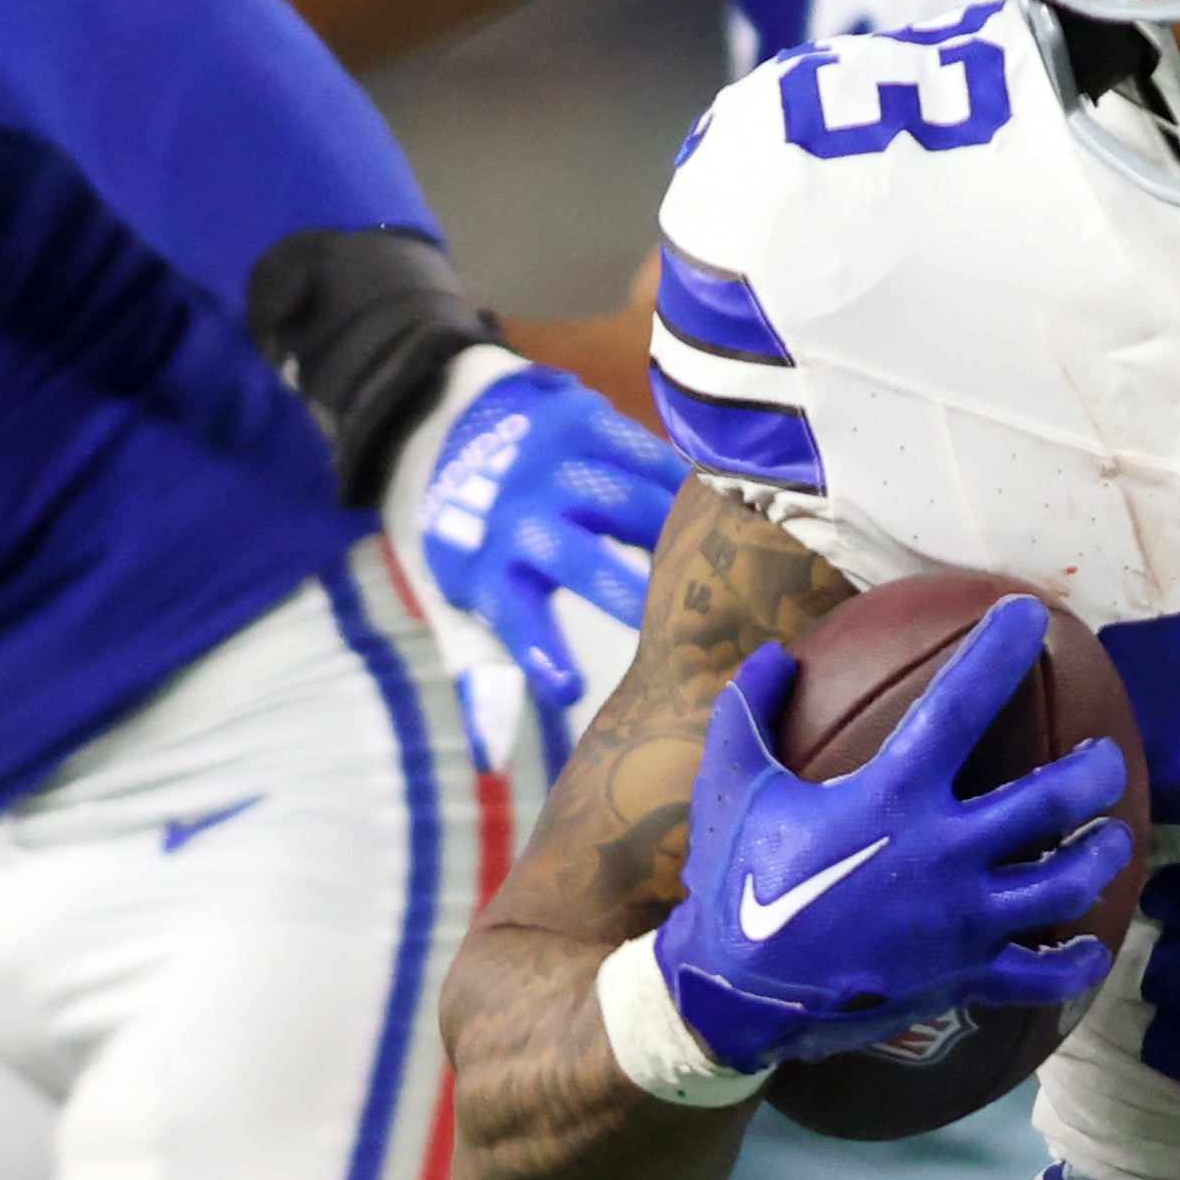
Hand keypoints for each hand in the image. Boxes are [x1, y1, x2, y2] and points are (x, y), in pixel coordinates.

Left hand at [410, 358, 690, 741]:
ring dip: (677, 536)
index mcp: (485, 561)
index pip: (512, 612)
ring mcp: (553, 460)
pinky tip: (724, 515)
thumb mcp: (455, 592)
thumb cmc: (469, 533)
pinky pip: (646, 454)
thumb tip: (489, 760)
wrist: (448, 419)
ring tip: (731, 571)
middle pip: (576, 556)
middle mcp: (518, 510)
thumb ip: (480, 666)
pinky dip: (685, 487)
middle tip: (687, 635)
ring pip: (623, 499)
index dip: (542, 649)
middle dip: (628, 593)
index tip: (568, 692)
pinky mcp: (585, 419)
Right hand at [647, 601, 1133, 1073]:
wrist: (736, 997)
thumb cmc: (735, 884)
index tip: (1031, 616)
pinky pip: (1042, 975)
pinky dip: (1076, 964)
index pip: (960, 705)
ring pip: (1066, 884)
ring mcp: (962, 921)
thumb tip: (770, 654)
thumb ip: (749, 712)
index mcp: (891, 797)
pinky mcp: (964, 976)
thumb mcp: (730, 785)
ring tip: (1112, 839)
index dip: (999, 653)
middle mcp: (943, 854)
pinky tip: (1091, 948)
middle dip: (1094, 771)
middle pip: (1051, 801)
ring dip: (1102, 856)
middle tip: (1105, 757)